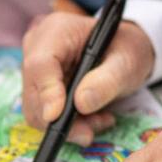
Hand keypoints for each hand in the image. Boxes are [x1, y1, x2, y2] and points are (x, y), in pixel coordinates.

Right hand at [20, 13, 155, 142]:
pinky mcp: (39, 88)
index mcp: (56, 31)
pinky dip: (68, 124)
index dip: (47, 92)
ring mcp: (35, 69)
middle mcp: (37, 48)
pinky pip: (44, 114)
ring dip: (67, 125)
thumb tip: (81, 104)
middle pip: (34, 91)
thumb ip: (107, 80)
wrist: (123, 51)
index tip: (57, 116)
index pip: (40, 64)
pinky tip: (93, 118)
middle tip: (91, 130)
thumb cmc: (125, 48)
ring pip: (36, 109)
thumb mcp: (127, 61)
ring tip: (100, 120)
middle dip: (60, 118)